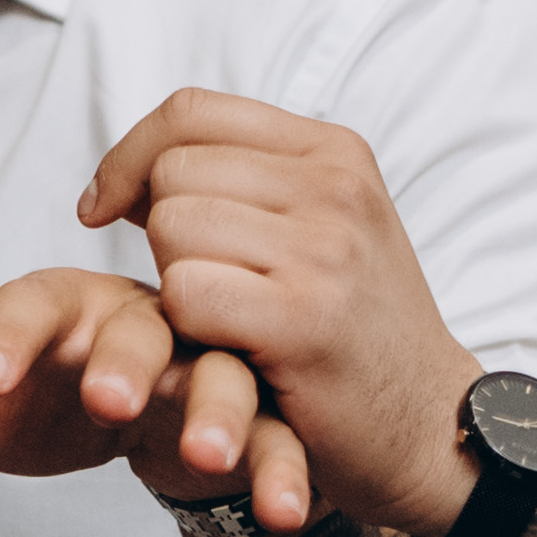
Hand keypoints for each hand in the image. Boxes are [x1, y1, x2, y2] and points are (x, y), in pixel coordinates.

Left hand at [0, 265, 317, 531]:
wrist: (152, 404)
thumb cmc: (56, 388)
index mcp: (65, 305)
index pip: (30, 303)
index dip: (5, 336)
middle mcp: (141, 320)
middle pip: (136, 328)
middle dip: (123, 361)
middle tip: (107, 400)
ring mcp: (204, 363)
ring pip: (219, 374)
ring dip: (218, 410)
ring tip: (208, 459)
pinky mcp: (255, 414)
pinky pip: (275, 435)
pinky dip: (282, 470)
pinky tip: (285, 514)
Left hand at [79, 91, 478, 535]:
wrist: (430, 425)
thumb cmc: (355, 331)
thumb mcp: (323, 228)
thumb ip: (243, 185)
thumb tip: (129, 174)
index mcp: (334, 152)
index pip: (190, 111)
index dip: (128, 157)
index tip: (106, 210)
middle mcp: (335, 187)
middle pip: (173, 171)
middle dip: (162, 234)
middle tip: (211, 288)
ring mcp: (324, 250)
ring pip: (171, 228)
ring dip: (177, 284)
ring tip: (233, 319)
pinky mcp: (304, 319)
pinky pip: (185, 293)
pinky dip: (189, 328)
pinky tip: (233, 350)